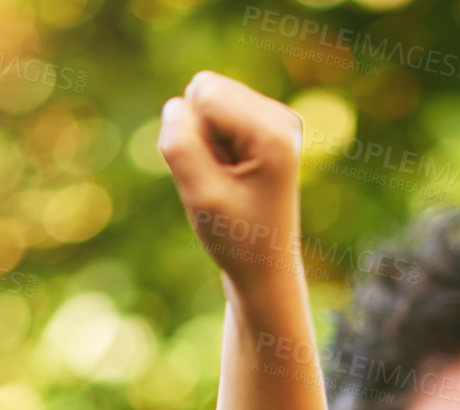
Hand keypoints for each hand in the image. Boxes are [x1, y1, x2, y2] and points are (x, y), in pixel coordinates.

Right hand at [158, 70, 302, 297]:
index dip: (193, 136)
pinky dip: (213, 144)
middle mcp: (282, 117)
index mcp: (274, 132)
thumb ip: (181, 145)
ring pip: (207, 99)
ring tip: (227, 179)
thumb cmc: (237, 239)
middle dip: (199, 134)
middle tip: (221, 179)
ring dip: (205, 141)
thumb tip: (177, 105)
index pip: (204, 94)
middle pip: (206, 89)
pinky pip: (215, 112)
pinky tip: (231, 174)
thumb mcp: (201, 196)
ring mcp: (277, 119)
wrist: (266, 269)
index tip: (216, 177)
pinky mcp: (266, 125)